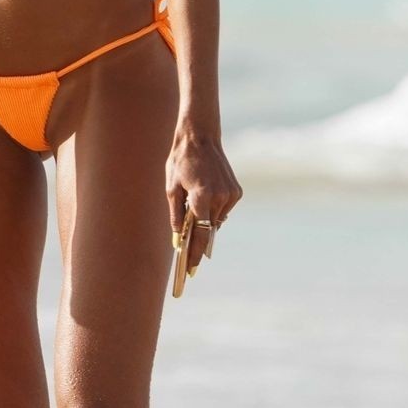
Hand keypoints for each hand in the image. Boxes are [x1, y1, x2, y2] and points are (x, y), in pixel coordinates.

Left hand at [167, 126, 242, 275]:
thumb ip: (176, 214)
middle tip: (188, 256)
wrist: (201, 137)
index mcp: (201, 196)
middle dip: (198, 241)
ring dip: (205, 222)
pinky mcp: (236, 192)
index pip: (199, 233)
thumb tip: (179, 237)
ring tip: (193, 212)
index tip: (191, 269)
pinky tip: (205, 199)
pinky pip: (223, 210)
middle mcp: (220, 197)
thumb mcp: (171, 188)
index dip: (195, 253)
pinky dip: (214, 211)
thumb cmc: (181, 161)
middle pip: (208, 229)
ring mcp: (231, 195)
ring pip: (216, 221)